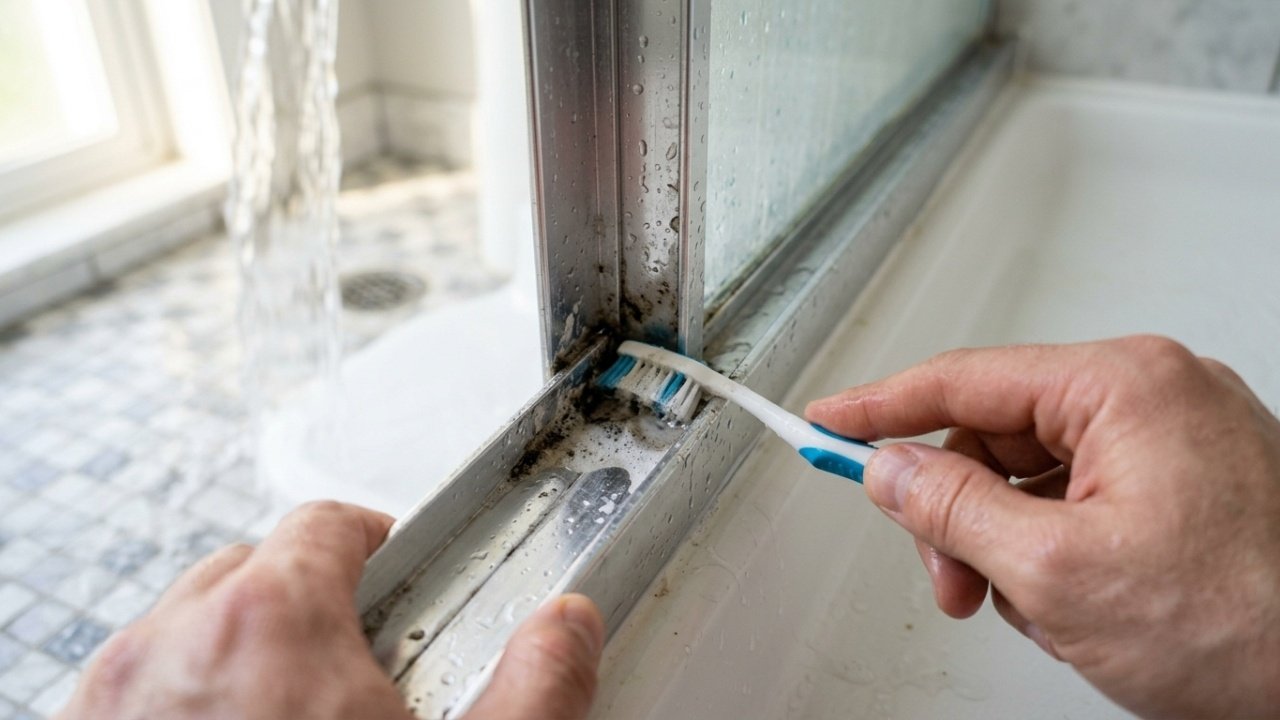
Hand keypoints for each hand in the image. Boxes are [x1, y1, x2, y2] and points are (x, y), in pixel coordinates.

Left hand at [57, 501, 603, 719]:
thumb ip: (534, 689)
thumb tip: (567, 630)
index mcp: (270, 621)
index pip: (326, 525)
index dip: (375, 543)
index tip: (395, 572)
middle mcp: (171, 648)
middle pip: (248, 570)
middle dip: (304, 600)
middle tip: (353, 666)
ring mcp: (110, 702)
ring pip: (184, 632)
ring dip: (237, 654)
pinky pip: (136, 694)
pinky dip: (184, 704)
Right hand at [806, 336, 1279, 718]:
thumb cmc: (1249, 625)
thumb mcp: (1058, 572)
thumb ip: (953, 510)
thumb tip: (889, 469)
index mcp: (1126, 386)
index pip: (965, 381)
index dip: (880, 407)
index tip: (826, 422)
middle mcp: (1154, 395)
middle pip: (997, 436)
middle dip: (960, 514)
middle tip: (949, 579)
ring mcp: (1175, 439)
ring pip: (1034, 475)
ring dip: (1008, 545)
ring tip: (1034, 608)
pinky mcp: (1185, 483)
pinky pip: (1079, 498)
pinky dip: (1054, 550)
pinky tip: (1075, 605)